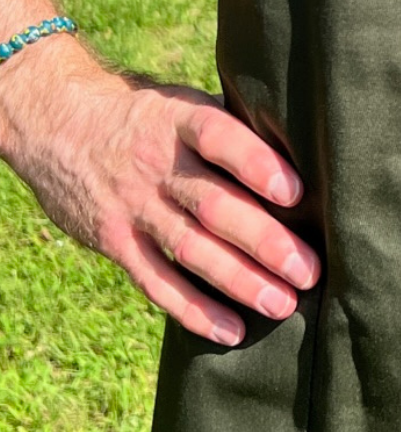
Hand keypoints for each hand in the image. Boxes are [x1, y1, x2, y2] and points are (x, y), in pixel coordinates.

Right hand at [1, 38, 319, 346]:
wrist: (59, 126)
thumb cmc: (148, 114)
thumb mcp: (182, 101)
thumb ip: (230, 125)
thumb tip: (303, 144)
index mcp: (178, 119)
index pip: (217, 138)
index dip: (255, 164)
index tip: (296, 192)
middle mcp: (156, 164)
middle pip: (213, 205)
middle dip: (265, 241)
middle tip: (310, 269)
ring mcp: (134, 206)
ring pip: (190, 249)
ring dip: (239, 281)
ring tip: (283, 304)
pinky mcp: (115, 242)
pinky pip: (156, 282)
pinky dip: (193, 309)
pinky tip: (231, 330)